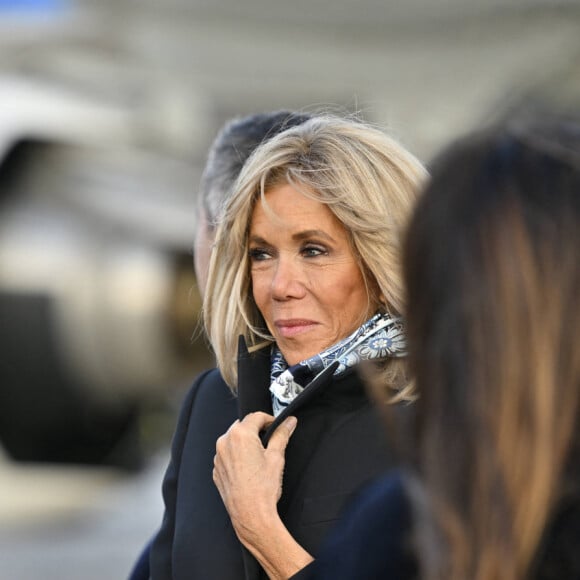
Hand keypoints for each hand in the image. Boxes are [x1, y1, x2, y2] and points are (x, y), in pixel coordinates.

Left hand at [213, 412, 313, 577]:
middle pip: (243, 426)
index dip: (269, 419)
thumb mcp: (276, 457)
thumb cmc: (262, 489)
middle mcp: (225, 442)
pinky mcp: (217, 469)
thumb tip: (288, 422)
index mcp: (240, 435)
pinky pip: (227, 454)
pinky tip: (249, 468)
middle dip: (257, 430)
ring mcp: (218, 457)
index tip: (277, 426)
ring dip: (246, 443)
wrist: (251, 515)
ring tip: (259, 457)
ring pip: (234, 440)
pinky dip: (237, 456)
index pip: (256, 416)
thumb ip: (282, 434)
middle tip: (270, 442)